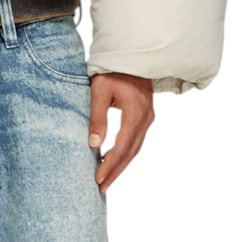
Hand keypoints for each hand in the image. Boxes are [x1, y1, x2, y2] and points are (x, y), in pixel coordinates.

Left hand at [89, 72, 154, 191]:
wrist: (132, 53)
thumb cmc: (112, 70)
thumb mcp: (99, 91)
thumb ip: (97, 117)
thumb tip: (94, 144)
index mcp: (136, 113)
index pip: (122, 147)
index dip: (110, 165)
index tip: (97, 178)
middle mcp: (146, 118)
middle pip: (131, 152)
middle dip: (115, 172)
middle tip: (100, 187)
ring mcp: (148, 117)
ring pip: (135, 148)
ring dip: (121, 165)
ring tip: (106, 179)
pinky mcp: (145, 115)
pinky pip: (136, 140)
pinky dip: (126, 153)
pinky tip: (114, 160)